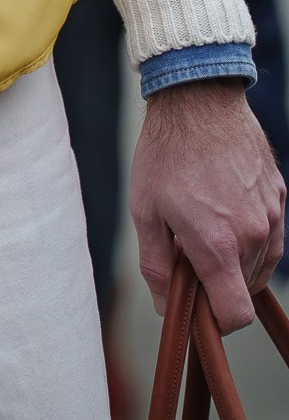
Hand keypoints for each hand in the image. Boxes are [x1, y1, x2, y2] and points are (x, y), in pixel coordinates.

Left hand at [130, 79, 285, 332]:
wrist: (198, 99)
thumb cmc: (165, 153)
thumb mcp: (145, 210)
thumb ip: (157, 267)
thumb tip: (167, 307)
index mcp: (218, 244)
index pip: (236, 313)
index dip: (217, 319)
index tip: (198, 304)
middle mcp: (253, 234)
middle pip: (244, 286)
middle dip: (218, 281)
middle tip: (189, 249)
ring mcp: (271, 214)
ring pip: (259, 262)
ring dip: (235, 256)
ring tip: (204, 221)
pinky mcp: (279, 195)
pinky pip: (270, 233)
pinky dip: (250, 233)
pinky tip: (224, 206)